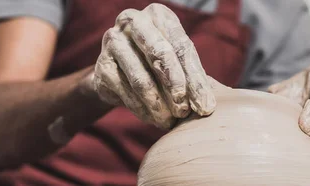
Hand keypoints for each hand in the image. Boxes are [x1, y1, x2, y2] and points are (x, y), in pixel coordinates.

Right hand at [89, 3, 213, 128]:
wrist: (120, 71)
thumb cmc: (158, 64)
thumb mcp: (179, 63)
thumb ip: (194, 77)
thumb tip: (208, 104)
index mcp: (159, 15)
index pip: (182, 47)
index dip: (196, 79)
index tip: (206, 106)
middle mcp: (133, 21)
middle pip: (160, 54)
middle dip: (176, 86)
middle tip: (186, 111)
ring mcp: (113, 41)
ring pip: (140, 78)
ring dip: (158, 105)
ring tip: (170, 121)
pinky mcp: (101, 65)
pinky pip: (125, 93)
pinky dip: (142, 110)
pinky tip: (154, 119)